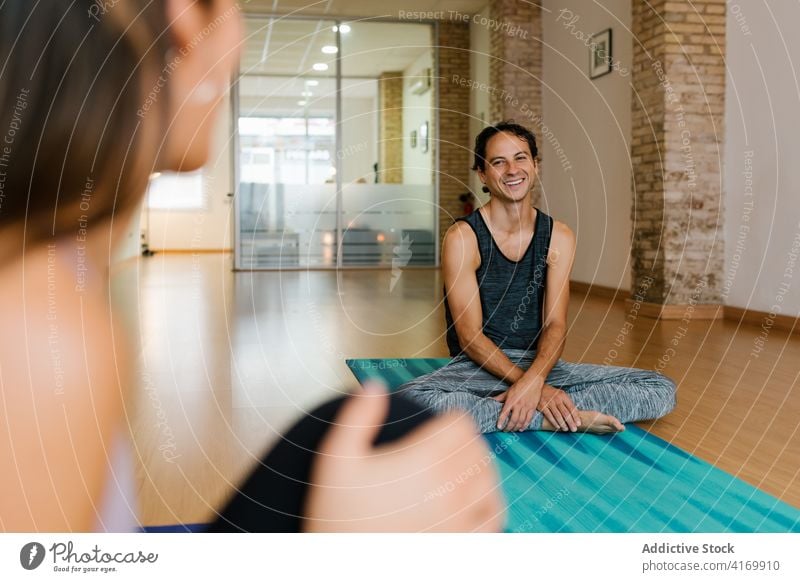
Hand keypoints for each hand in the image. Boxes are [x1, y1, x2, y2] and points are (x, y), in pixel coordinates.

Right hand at [304, 383, 505, 531]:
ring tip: (460, 471)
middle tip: (445, 446)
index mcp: (422, 459)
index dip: (450, 418)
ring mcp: (460, 519)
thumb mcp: (334, 458)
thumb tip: (374, 385)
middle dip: (464, 441)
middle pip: (477, 447)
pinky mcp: (464, 544)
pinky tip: (475, 504)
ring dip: (479, 470)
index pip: (461, 423)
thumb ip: (356, 416)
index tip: (436, 426)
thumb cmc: (336, 515)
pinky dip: (490, 505)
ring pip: (489, 479)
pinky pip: (494, 518)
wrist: (342, 568)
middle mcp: (448, 487)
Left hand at [495, 376, 542, 431]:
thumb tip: (490, 400)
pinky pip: (528, 419)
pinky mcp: (532, 408)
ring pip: (521, 421)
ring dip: (516, 427)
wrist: (532, 381)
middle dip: (508, 427)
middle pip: (513, 420)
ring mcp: (526, 407)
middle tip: (505, 430)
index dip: (501, 421)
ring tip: (512, 430)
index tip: (498, 427)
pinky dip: (525, 425)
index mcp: (511, 401)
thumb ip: (500, 398)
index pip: (504, 413)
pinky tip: (521, 428)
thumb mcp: (508, 391)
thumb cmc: (519, 385)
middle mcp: (518, 405)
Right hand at [537, 384, 580, 431]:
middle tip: (574, 429)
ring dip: (563, 424)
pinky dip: (554, 422)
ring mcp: (549, 403)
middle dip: (570, 422)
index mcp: (563, 396)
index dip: (575, 416)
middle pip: (565, 413)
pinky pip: (549, 416)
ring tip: (566, 429)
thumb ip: (567, 403)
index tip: (578, 424)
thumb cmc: (552, 394)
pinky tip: (558, 426)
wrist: (539, 388)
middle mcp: (557, 399)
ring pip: (558, 415)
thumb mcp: (561, 395)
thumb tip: (575, 415)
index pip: (571, 407)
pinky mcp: (542, 406)